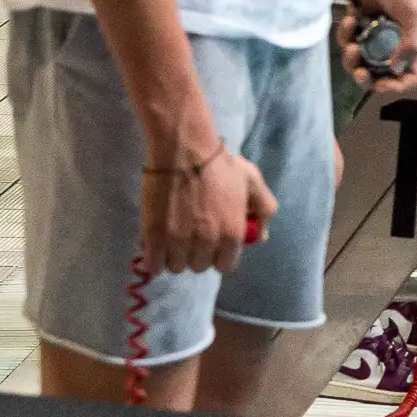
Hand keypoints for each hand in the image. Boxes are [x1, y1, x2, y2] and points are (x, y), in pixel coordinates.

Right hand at [141, 133, 275, 274]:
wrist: (184, 150)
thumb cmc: (220, 165)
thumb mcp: (252, 182)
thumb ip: (263, 210)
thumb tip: (261, 236)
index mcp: (232, 233)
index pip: (226, 265)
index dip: (220, 255)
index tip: (214, 245)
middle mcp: (207, 242)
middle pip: (200, 266)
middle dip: (198, 254)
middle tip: (192, 235)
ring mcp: (179, 241)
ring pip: (176, 267)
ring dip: (175, 256)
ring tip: (174, 238)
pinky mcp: (154, 237)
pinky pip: (154, 265)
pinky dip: (155, 260)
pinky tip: (156, 248)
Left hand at [340, 0, 416, 92]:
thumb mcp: (413, 16)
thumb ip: (410, 44)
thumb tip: (396, 69)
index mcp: (413, 45)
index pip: (410, 76)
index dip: (398, 85)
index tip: (383, 83)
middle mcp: (394, 45)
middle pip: (380, 75)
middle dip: (367, 77)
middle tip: (359, 72)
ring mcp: (374, 38)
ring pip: (360, 61)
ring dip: (352, 57)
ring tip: (351, 42)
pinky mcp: (357, 28)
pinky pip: (347, 41)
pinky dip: (345, 34)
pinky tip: (349, 18)